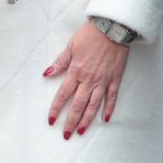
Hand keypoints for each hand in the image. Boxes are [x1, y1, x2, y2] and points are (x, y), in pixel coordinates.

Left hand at [43, 22, 128, 137]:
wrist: (112, 28)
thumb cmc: (91, 35)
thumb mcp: (71, 46)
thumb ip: (60, 62)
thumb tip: (47, 73)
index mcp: (76, 71)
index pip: (63, 95)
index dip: (56, 109)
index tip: (51, 120)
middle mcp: (89, 80)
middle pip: (78, 105)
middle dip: (71, 121)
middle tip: (66, 134)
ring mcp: (103, 81)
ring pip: (94, 105)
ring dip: (87, 120)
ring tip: (82, 131)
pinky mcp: (115, 79)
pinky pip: (112, 97)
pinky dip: (109, 109)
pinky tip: (105, 119)